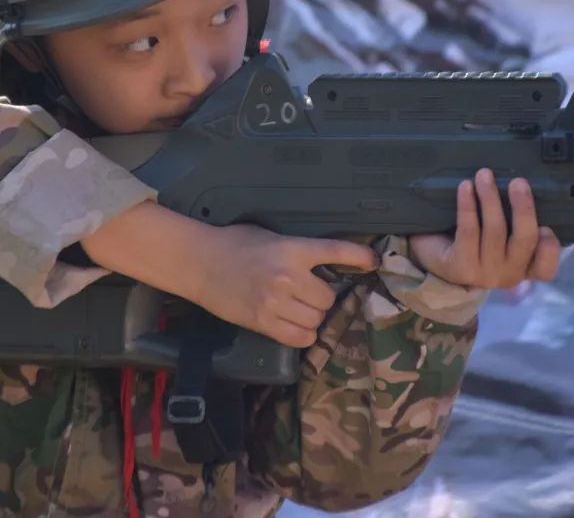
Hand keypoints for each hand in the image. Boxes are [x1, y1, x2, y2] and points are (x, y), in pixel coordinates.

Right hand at [187, 223, 379, 347]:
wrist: (200, 263)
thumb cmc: (234, 243)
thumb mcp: (271, 236)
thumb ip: (297, 250)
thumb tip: (326, 263)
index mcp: (291, 248)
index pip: (335, 251)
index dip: (359, 256)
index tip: (374, 261)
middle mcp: (287, 276)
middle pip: (327, 298)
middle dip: (321, 297)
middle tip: (307, 292)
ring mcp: (275, 302)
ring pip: (316, 319)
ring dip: (312, 316)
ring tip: (296, 308)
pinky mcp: (263, 322)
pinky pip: (300, 338)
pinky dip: (302, 333)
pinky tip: (293, 323)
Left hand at [408, 168, 559, 289]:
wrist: (432, 256)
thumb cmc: (475, 240)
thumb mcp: (501, 235)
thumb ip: (517, 223)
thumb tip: (525, 188)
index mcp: (524, 268)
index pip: (546, 269)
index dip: (550, 250)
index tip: (546, 227)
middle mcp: (508, 275)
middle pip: (524, 241)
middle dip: (523, 208)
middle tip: (518, 181)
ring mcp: (484, 274)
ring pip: (495, 231)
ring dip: (490, 198)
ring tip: (484, 175)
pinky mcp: (460, 266)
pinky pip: (468, 231)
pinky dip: (468, 205)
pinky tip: (465, 187)